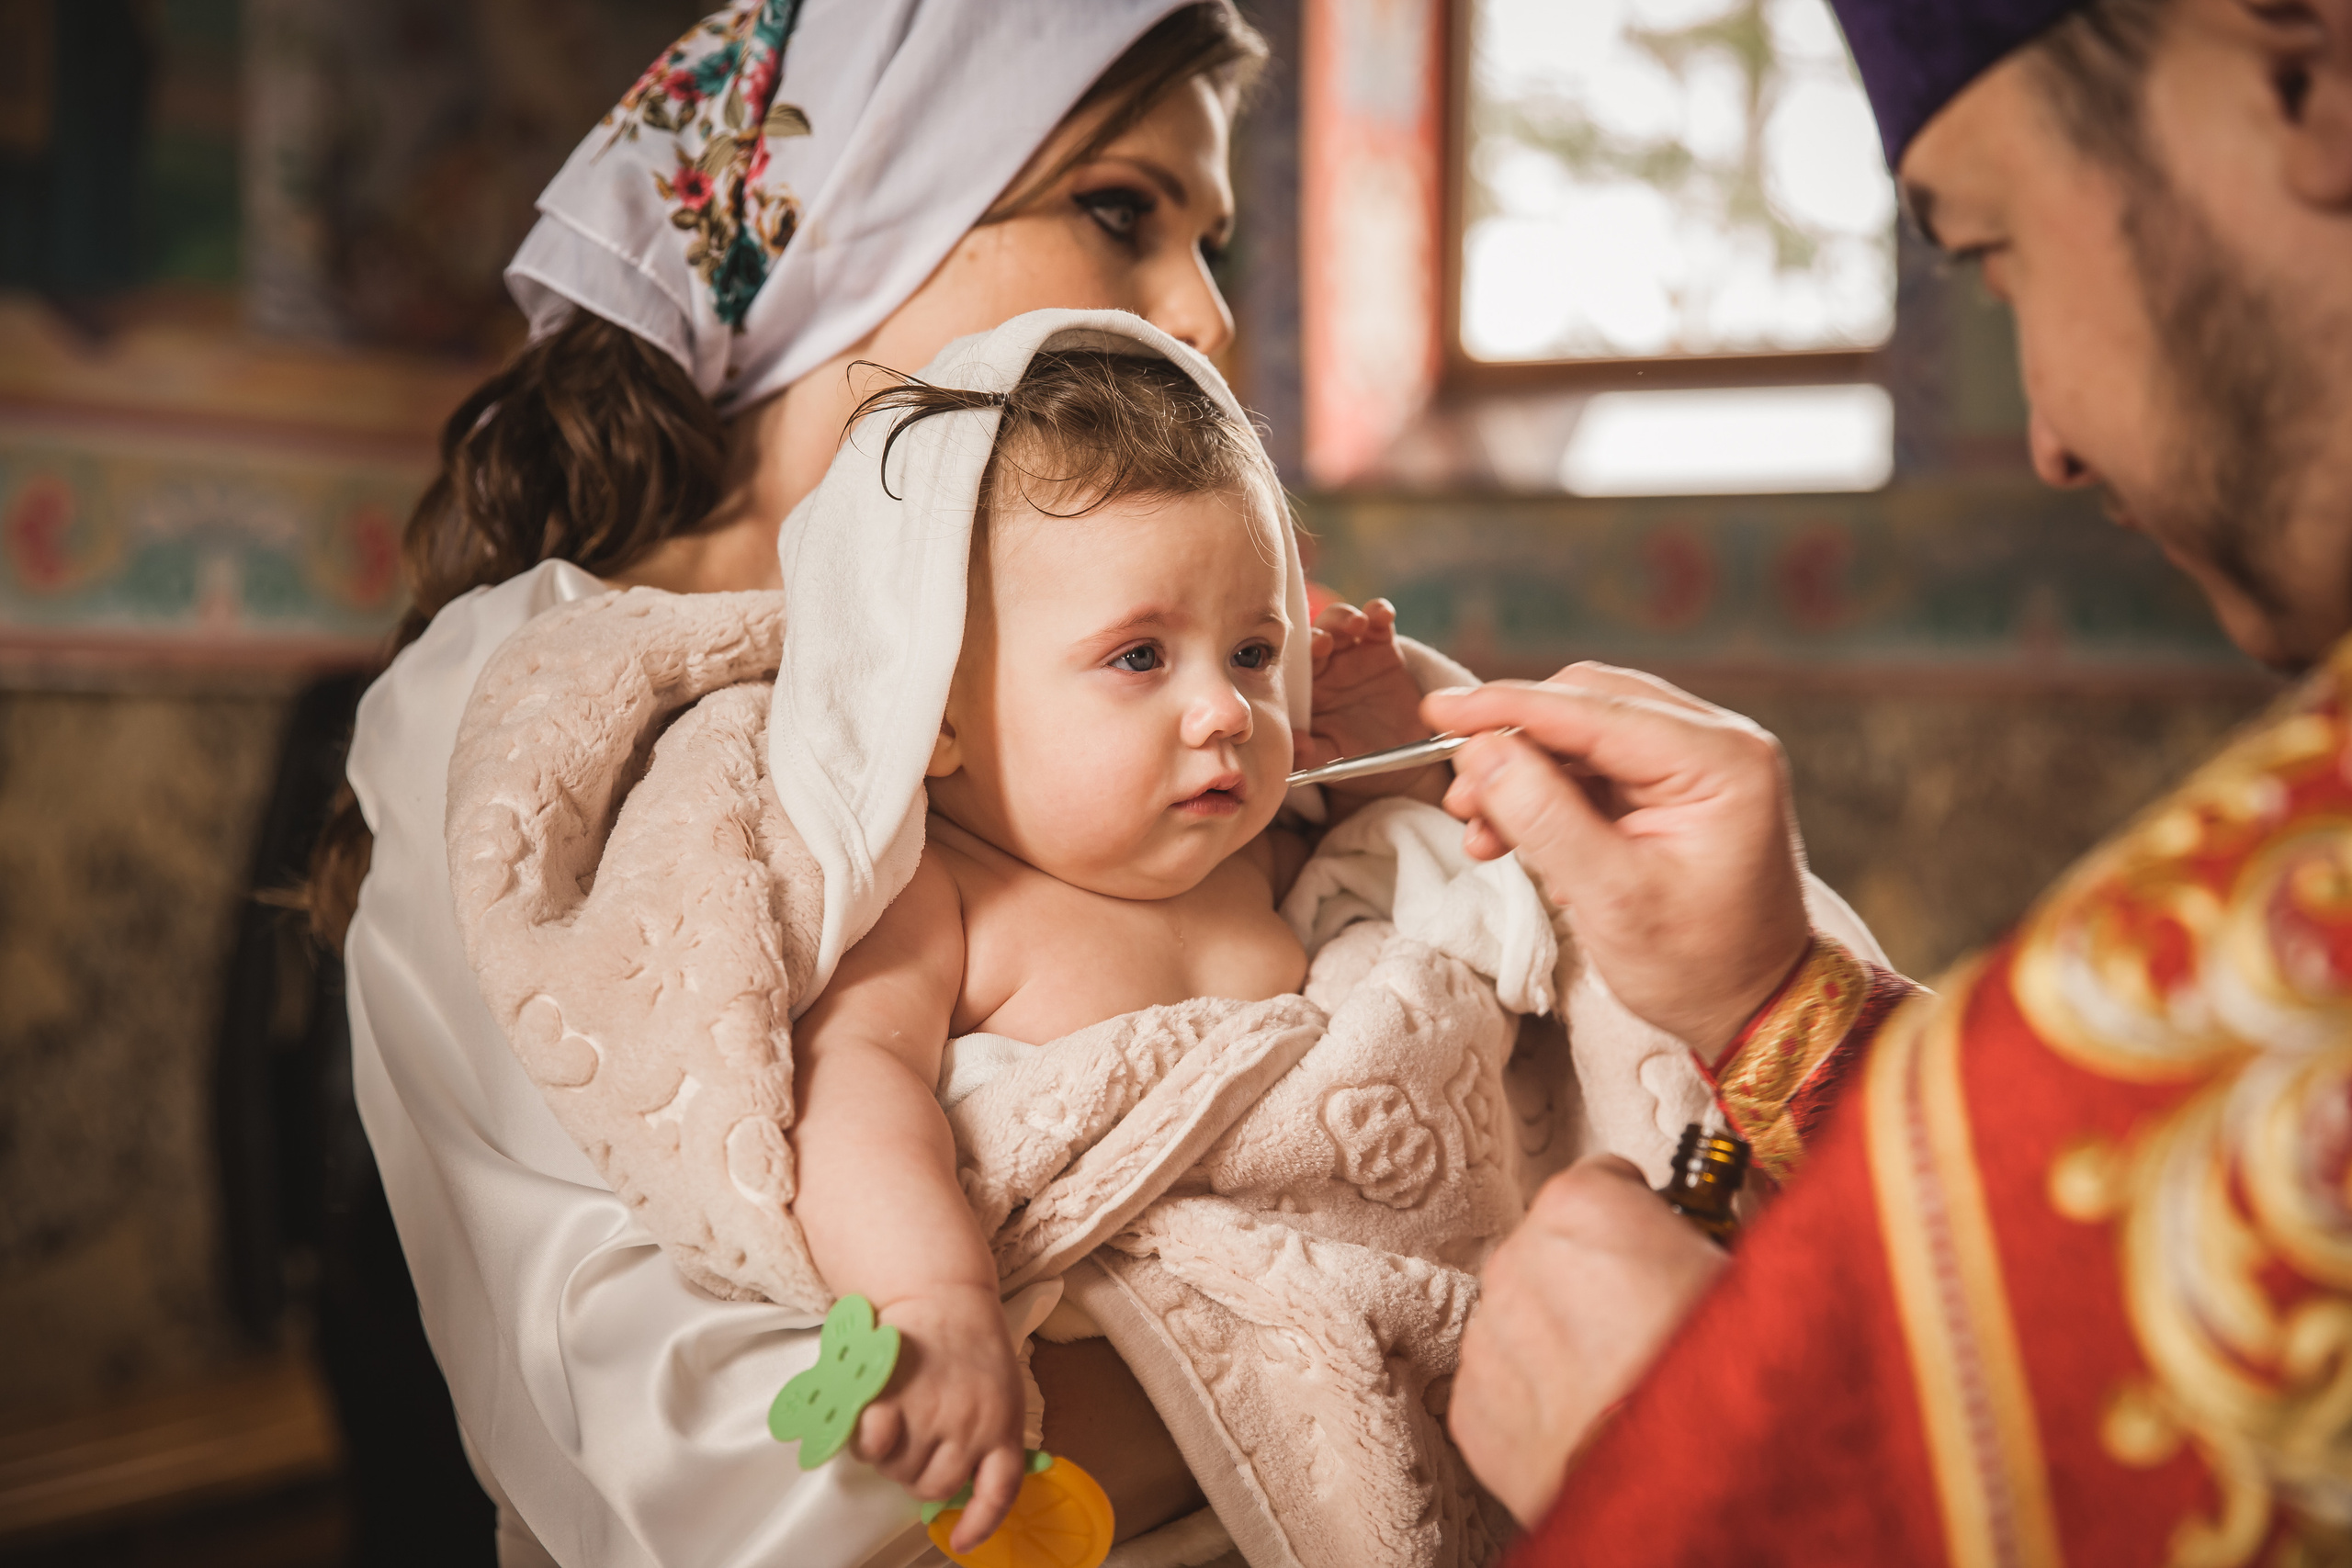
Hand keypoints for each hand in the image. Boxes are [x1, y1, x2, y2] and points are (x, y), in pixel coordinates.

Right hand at [851, 1286, 1028, 1553]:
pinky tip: (869, 1429)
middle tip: (910, 1448)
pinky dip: (868, 1445)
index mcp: (1004, 1426)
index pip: (998, 1492)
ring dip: (889, 1459)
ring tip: (889, 1428)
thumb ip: (988, 1432)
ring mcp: (932, 1414)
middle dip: (917, 1476)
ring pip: (900, 1470)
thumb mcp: (1001, 1388)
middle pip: (933, 1486)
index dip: (979, 1524)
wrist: (945, 1288)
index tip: (963, 1540)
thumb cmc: (971, 1340)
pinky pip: (875, 1446)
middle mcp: (972, 1426)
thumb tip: (967, 1479)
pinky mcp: (893, 1397)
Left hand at [1303, 599, 1446, 803]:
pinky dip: (1378, 612)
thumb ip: (1311, 753)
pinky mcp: (1382, 646)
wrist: (1400, 758)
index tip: (1311, 653)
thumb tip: (1294, 746)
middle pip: (1315, 634)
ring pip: (1341, 620)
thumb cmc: (1356, 758)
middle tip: (1328, 639)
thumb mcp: (1332, 758)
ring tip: (1357, 624)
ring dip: (1345, 616)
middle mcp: (1325, 665)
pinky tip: (1381, 614)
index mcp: (1306, 689)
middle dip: (1320, 631)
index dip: (1296, 654)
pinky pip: (1377, 621)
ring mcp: (1352, 652)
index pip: (1292, 664)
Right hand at [1424, 665, 1809, 1059]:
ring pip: (1582, 735)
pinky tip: (1511, 834)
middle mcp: (1717, 743)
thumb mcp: (1612, 898)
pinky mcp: (1673, 787)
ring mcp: (1696, 763)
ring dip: (1523, 773)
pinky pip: (1593, 767)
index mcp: (1722, 760)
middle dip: (1513, 743)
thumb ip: (1544, 817)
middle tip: (1459, 787)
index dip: (1507, 707)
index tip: (1438, 712)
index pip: (1594, 709)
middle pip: (1587, 706)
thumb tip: (1482, 752)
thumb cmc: (1699, 966)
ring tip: (1479, 825)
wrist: (1754, 1009)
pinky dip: (1545, 793)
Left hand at [1449, 1157, 1728, 1525]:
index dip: (1641, 1215)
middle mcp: (1519, 1260)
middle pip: (1556, 1252)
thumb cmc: (1724, 1383)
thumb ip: (1720, 1240)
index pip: (1604, 1182)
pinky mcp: (1473, 1409)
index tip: (1660, 1242)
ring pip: (1525, 1322)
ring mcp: (1489, 1336)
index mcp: (1585, 1206)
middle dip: (1595, 1280)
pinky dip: (1540, 1404)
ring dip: (1564, 1342)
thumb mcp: (1754, 1279)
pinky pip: (1506, 1389)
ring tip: (1625, 1384)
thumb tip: (1733, 1242)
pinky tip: (1593, 1425)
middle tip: (1651, 1323)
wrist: (1683, 1492)